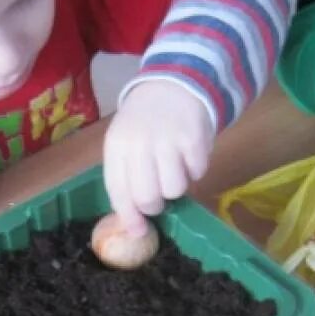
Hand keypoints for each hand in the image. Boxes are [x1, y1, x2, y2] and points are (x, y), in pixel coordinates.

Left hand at [104, 81, 214, 230]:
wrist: (173, 84)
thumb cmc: (145, 122)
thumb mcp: (125, 142)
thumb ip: (126, 177)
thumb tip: (135, 224)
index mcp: (117, 145)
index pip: (118, 191)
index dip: (129, 216)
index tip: (139, 231)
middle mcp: (139, 143)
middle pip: (147, 197)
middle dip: (155, 205)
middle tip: (159, 197)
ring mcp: (167, 140)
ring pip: (174, 190)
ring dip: (176, 187)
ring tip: (174, 169)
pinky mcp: (193, 139)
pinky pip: (197, 173)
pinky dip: (195, 170)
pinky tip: (188, 154)